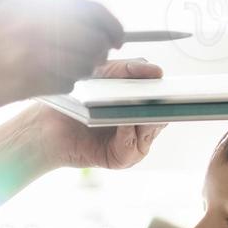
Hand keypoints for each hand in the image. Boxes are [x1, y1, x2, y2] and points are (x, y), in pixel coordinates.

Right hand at [0, 0, 123, 114]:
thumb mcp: (4, 10)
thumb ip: (41, 11)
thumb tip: (81, 20)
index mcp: (32, 1)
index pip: (91, 9)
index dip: (111, 24)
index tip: (117, 36)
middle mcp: (38, 23)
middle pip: (95, 38)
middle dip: (101, 50)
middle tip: (99, 57)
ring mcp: (35, 52)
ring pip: (84, 63)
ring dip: (83, 68)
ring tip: (65, 69)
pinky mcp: (30, 80)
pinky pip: (67, 82)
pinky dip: (65, 83)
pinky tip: (48, 81)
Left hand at [20, 57, 167, 170]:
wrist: (47, 122)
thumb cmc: (75, 97)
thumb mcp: (104, 75)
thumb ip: (129, 69)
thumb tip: (157, 71)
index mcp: (138, 105)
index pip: (163, 99)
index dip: (172, 93)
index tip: (180, 85)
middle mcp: (138, 126)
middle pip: (162, 117)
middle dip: (163, 106)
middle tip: (165, 95)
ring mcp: (130, 144)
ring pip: (149, 132)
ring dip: (146, 119)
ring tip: (142, 105)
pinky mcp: (118, 158)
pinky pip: (132, 148)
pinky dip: (129, 134)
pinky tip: (123, 123)